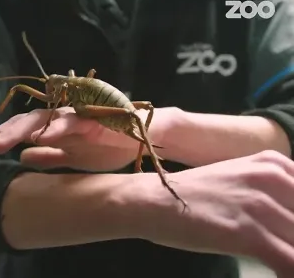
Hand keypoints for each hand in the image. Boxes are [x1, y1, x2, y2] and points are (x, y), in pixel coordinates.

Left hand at [0, 106, 178, 170]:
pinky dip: (57, 128)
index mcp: (55, 129)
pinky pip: (75, 123)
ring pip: (45, 119)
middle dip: (1, 134)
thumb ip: (49, 156)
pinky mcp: (98, 120)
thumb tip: (22, 158)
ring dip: (20, 131)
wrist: (142, 137)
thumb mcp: (72, 157)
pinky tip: (40, 137)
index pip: (21, 130)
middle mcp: (62, 119)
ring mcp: (79, 117)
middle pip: (26, 122)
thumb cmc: (105, 144)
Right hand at [141, 150, 293, 277]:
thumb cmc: (190, 194)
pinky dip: (288, 272)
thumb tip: (288, 219)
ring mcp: (260, 205)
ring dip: (292, 256)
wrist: (150, 201)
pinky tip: (278, 274)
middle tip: (281, 249)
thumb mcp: (236, 180)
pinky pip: (290, 261)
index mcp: (272, 163)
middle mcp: (271, 178)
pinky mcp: (248, 233)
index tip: (286, 232)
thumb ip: (269, 193)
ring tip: (281, 264)